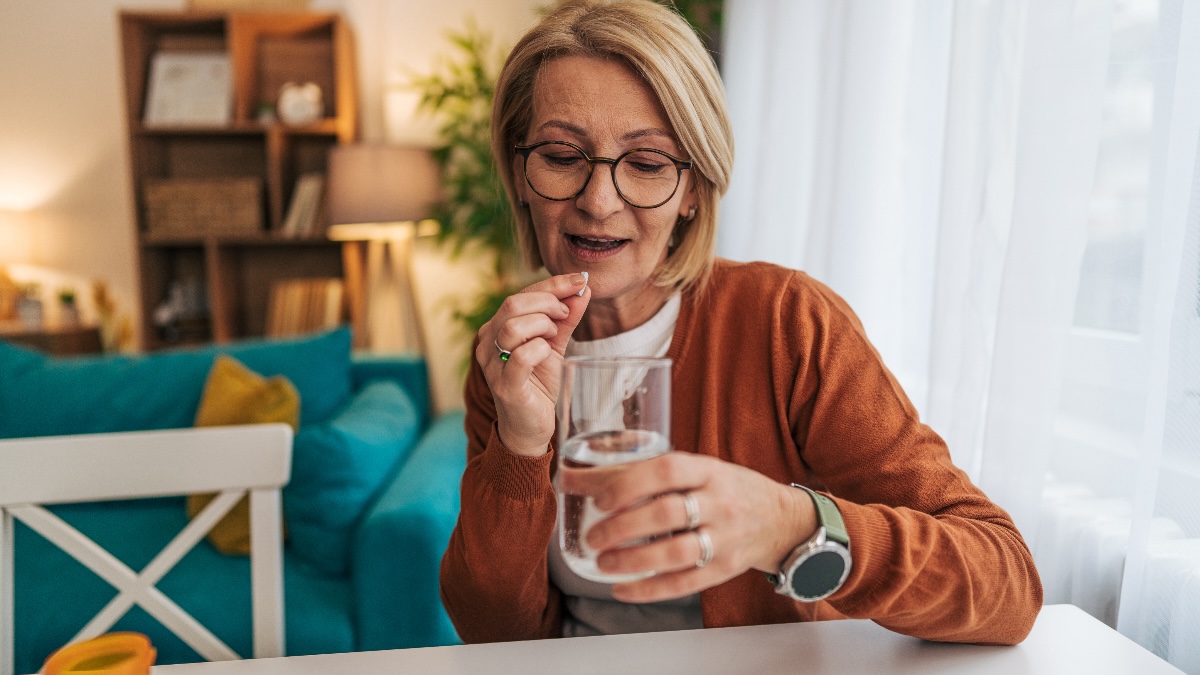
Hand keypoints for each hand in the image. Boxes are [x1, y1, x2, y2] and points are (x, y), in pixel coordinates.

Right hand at [475, 273, 589, 455]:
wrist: (530, 427)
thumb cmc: (538, 384)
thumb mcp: (554, 345)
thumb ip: (565, 319)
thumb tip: (582, 290)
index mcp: (496, 328)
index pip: (520, 295)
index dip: (551, 284)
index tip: (578, 280)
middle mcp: (487, 343)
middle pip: (512, 304)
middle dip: (547, 303)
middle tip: (565, 315)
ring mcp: (493, 365)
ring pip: (513, 327)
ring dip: (542, 325)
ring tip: (553, 337)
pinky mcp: (505, 386)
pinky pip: (521, 356)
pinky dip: (540, 349)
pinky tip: (547, 354)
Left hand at [560, 452, 818, 602]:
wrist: (781, 520)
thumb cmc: (724, 489)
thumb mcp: (693, 470)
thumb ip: (637, 472)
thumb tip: (571, 476)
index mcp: (708, 469)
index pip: (668, 470)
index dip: (631, 484)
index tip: (600, 499)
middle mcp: (720, 501)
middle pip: (668, 514)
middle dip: (623, 527)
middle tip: (593, 536)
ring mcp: (726, 537)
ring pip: (676, 552)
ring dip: (633, 560)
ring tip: (602, 562)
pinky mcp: (726, 568)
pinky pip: (685, 583)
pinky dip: (649, 589)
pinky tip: (622, 588)